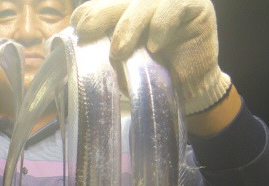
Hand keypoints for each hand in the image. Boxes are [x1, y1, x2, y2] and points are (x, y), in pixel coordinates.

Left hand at [71, 0, 231, 114]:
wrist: (189, 92)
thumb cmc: (152, 76)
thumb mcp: (122, 63)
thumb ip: (103, 47)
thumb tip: (72, 41)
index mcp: (130, 10)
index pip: (106, 1)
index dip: (90, 10)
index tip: (76, 27)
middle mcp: (150, 1)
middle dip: (102, 14)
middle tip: (86, 31)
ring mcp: (172, 1)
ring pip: (146, 1)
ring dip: (130, 24)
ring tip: (119, 51)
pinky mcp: (196, 7)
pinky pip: (174, 5)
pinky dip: (161, 25)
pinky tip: (155, 46)